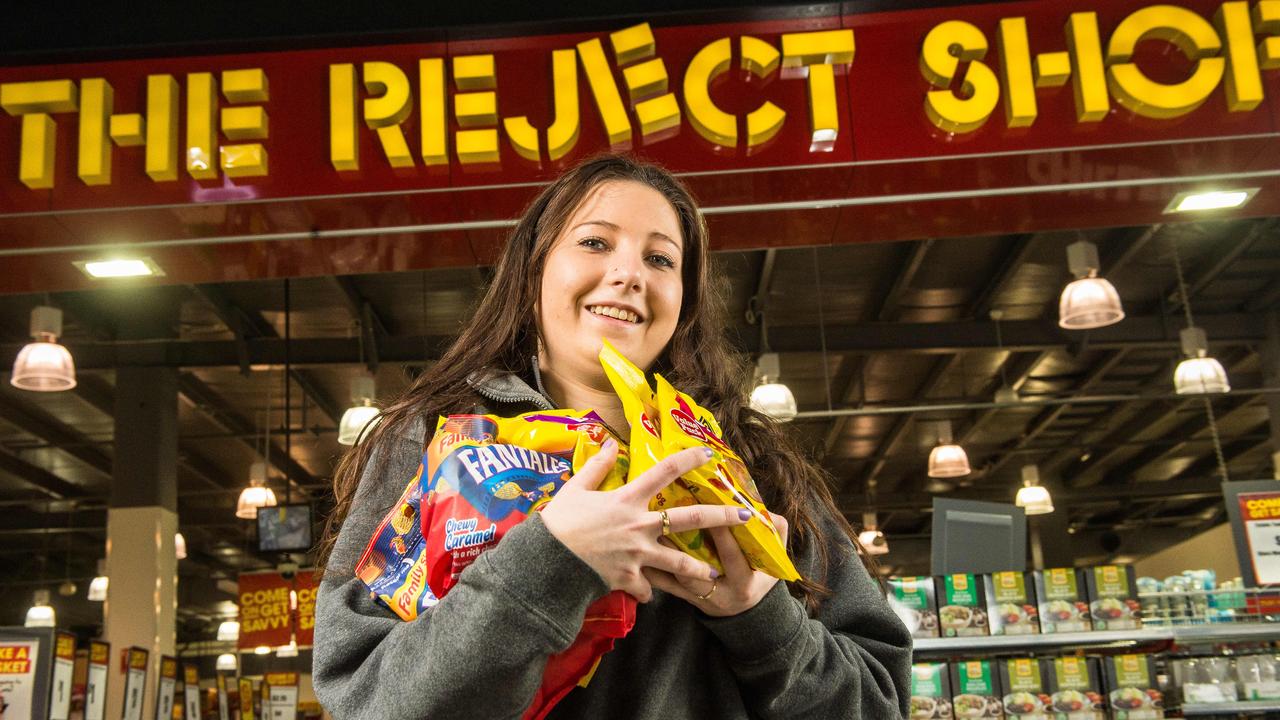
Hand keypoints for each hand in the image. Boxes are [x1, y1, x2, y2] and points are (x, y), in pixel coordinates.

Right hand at [541, 440, 750, 601]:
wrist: (546, 562)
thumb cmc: (558, 522)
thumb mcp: (574, 488)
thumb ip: (595, 466)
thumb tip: (607, 442)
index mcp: (627, 499)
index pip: (664, 472)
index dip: (688, 459)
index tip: (709, 453)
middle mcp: (640, 526)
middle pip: (690, 518)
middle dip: (721, 516)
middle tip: (746, 516)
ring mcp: (638, 555)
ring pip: (679, 563)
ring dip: (698, 570)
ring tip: (713, 576)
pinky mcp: (629, 578)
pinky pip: (646, 588)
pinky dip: (648, 591)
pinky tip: (650, 593)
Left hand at [644, 512, 788, 616]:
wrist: (746, 615)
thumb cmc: (760, 577)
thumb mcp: (773, 559)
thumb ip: (775, 532)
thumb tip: (762, 509)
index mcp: (744, 583)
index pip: (732, 557)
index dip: (722, 535)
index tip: (711, 509)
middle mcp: (719, 595)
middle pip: (697, 570)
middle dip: (683, 545)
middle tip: (669, 516)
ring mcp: (698, 599)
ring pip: (675, 578)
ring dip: (661, 555)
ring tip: (648, 530)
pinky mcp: (683, 599)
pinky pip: (664, 586)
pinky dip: (650, 568)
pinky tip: (638, 552)